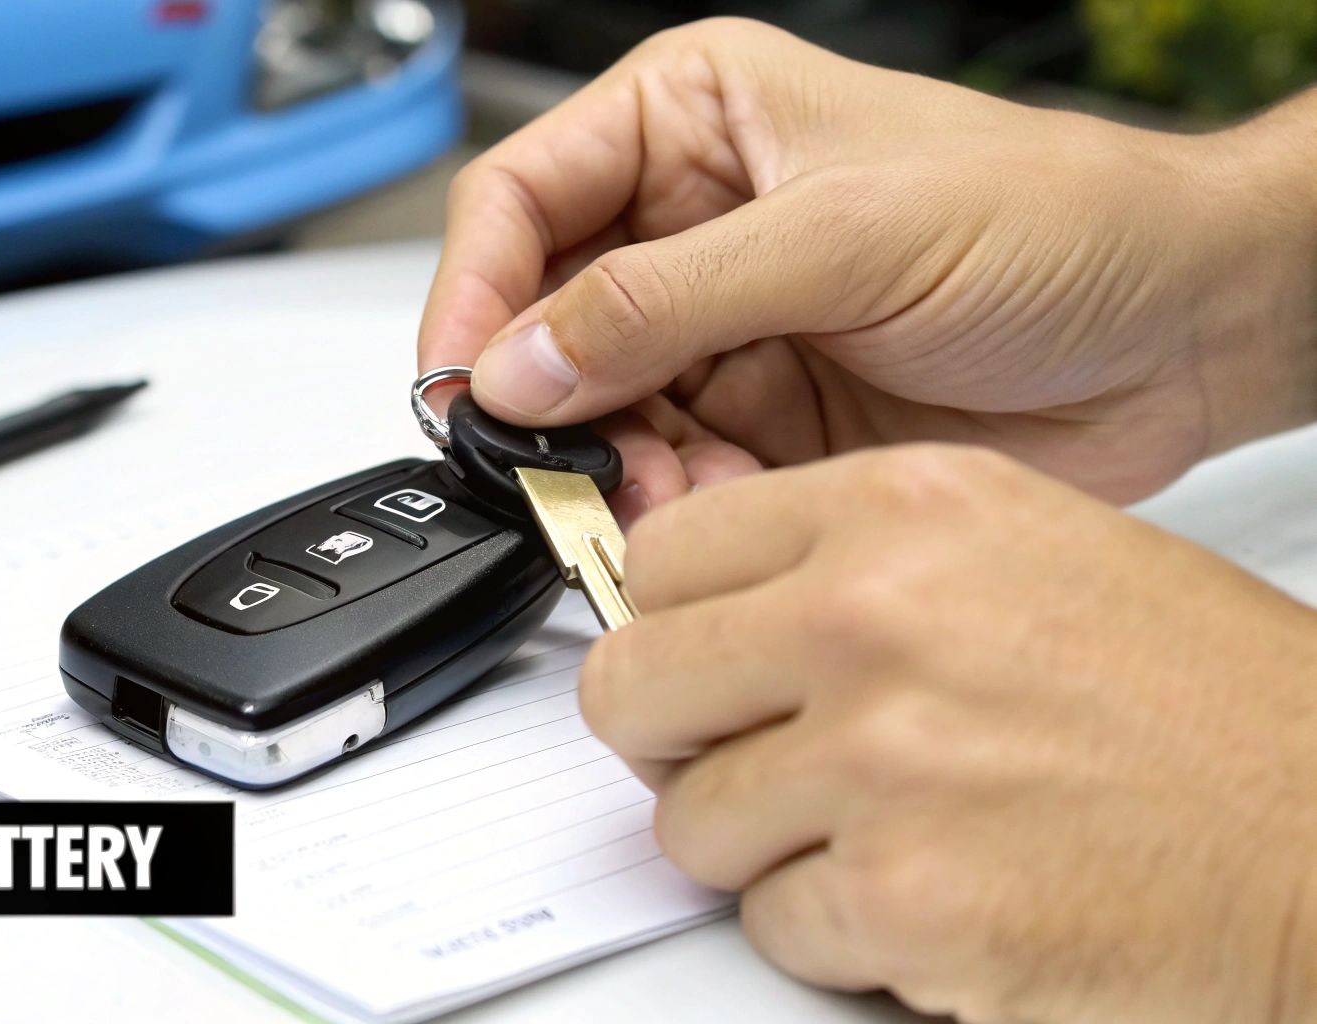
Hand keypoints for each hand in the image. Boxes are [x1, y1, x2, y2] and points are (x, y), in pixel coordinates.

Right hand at [418, 19, 1316, 512]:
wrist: (1181, 331)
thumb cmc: (1053, 221)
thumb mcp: (844, 235)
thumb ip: (665, 301)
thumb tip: (521, 362)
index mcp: (692, 122)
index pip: (522, 199)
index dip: (473, 292)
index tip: (462, 385)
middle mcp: (690, 225)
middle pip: (543, 321)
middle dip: (545, 404)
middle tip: (558, 470)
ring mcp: (722, 330)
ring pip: (597, 414)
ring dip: (614, 468)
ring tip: (665, 494)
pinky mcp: (759, 420)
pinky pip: (667, 474)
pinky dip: (675, 506)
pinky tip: (720, 503)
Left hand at [580, 443, 1316, 1022]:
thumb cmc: (1209, 712)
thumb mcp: (1022, 555)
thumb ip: (851, 568)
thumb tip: (706, 620)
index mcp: (903, 509)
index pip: (663, 554)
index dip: (672, 628)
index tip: (699, 668)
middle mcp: (876, 615)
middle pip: (631, 688)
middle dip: (676, 746)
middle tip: (747, 765)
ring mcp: (884, 758)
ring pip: (690, 824)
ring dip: (768, 850)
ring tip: (885, 835)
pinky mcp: (907, 896)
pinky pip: (770, 927)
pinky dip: (837, 933)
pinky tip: (936, 897)